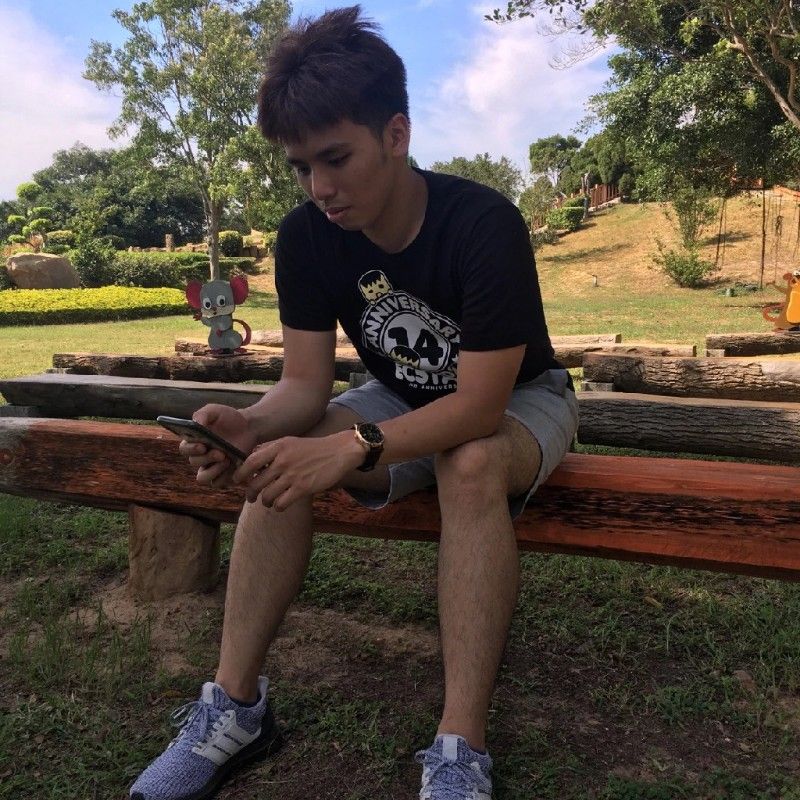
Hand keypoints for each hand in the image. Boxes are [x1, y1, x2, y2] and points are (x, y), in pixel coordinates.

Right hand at [179, 404, 257, 487]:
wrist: (248, 426)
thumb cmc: (229, 417)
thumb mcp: (215, 411)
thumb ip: (203, 414)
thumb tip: (195, 424)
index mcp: (193, 440)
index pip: (184, 449)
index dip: (191, 449)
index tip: (202, 445)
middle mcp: (199, 456)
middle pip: (194, 463)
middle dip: (206, 458)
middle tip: (220, 453)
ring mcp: (210, 466)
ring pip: (203, 478)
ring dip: (212, 472)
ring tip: (226, 460)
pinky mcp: (223, 474)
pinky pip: (218, 483)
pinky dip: (224, 478)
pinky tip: (233, 467)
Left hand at [232, 431, 363, 510]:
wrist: (338, 452)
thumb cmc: (313, 448)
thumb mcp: (290, 442)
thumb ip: (271, 450)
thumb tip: (251, 461)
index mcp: (278, 447)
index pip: (250, 462)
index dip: (240, 474)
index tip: (238, 480)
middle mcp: (283, 461)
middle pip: (256, 483)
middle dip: (250, 493)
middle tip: (251, 497)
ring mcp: (292, 475)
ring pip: (267, 496)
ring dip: (265, 502)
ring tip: (268, 501)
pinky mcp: (303, 488)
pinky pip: (281, 504)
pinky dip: (278, 507)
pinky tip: (281, 504)